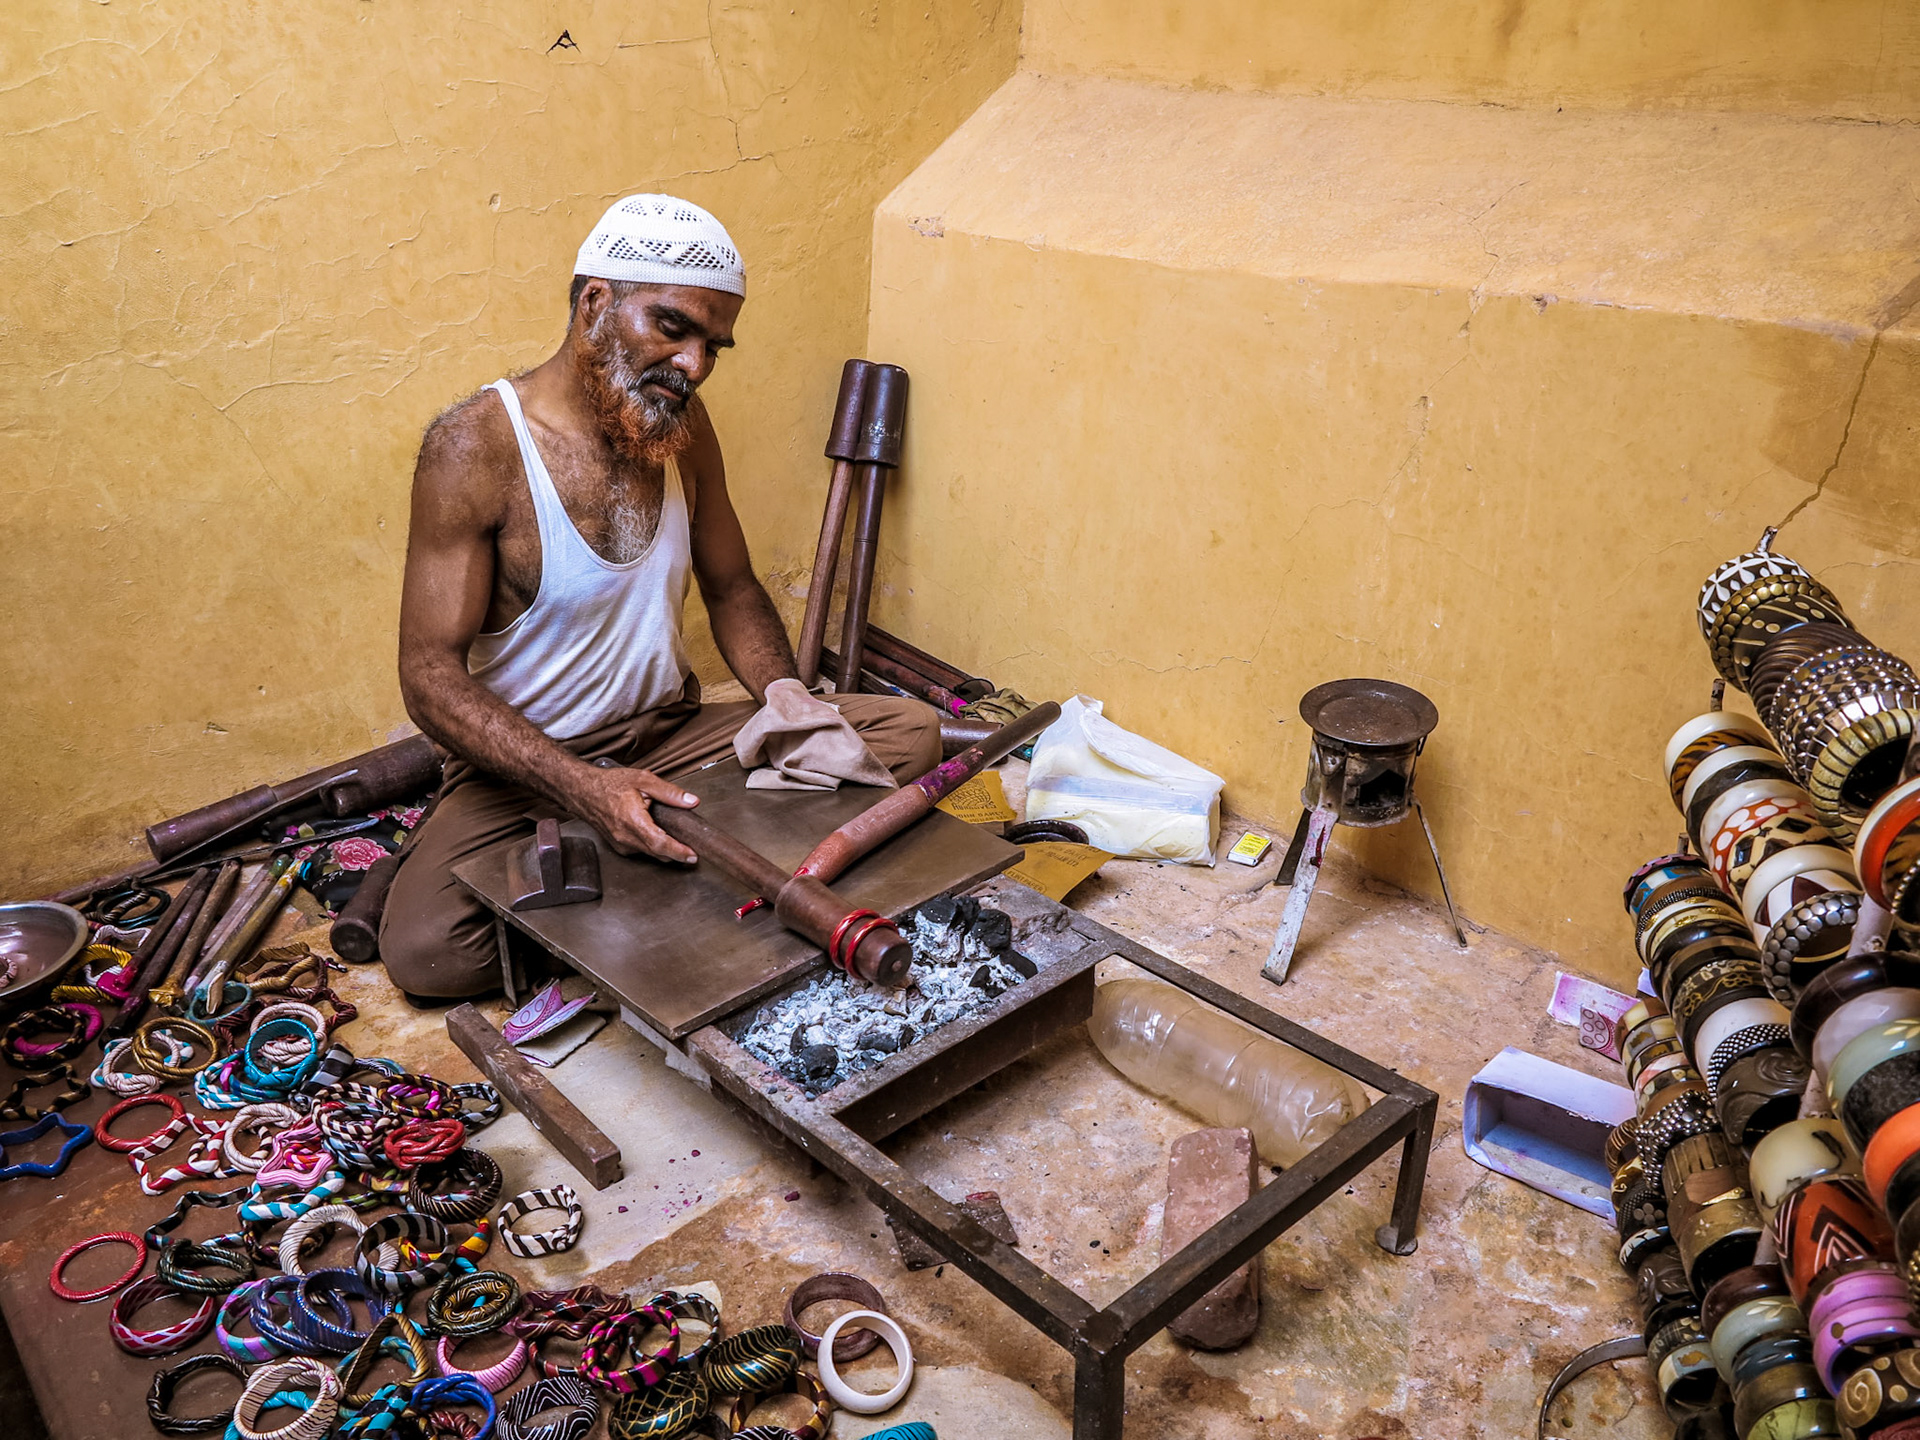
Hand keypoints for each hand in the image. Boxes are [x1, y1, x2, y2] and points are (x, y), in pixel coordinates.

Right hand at [572, 764, 699, 863]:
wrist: (582, 790)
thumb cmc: (609, 784)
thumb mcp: (643, 780)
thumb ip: (669, 792)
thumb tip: (691, 801)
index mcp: (633, 821)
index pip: (660, 844)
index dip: (679, 852)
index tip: (693, 855)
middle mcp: (625, 837)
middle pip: (657, 853)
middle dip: (677, 854)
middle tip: (692, 849)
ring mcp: (620, 844)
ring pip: (649, 853)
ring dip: (664, 850)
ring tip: (678, 841)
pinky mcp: (618, 846)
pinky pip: (640, 850)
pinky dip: (652, 846)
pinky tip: (657, 835)